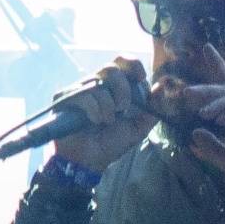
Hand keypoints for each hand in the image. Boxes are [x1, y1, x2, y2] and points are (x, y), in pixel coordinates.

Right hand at [52, 57, 155, 173]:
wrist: (89, 161)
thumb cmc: (110, 144)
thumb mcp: (138, 128)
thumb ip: (152, 110)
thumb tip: (160, 87)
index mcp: (112, 87)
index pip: (121, 62)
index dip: (133, 65)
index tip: (141, 78)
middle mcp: (95, 84)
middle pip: (111, 67)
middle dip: (122, 88)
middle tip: (123, 108)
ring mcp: (78, 90)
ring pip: (98, 83)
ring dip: (108, 106)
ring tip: (106, 122)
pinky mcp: (63, 98)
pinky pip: (84, 95)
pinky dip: (94, 110)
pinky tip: (93, 122)